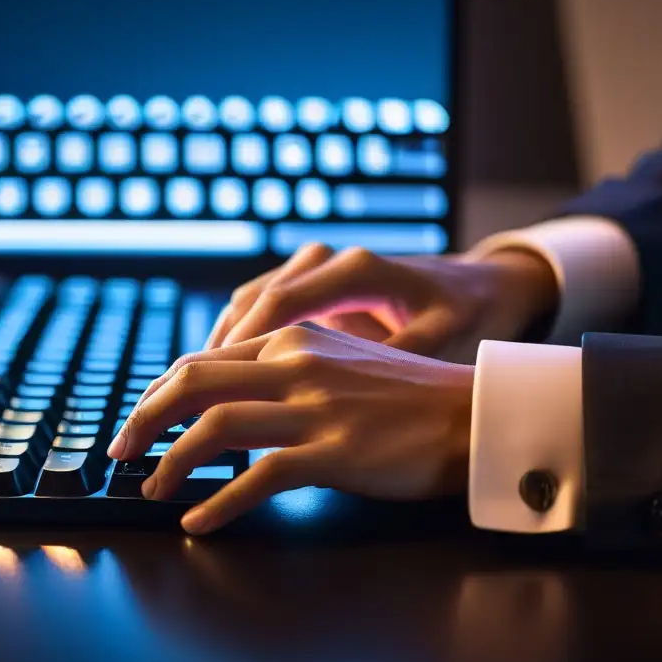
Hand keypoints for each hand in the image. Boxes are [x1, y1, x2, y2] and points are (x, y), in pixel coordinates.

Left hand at [107, 322, 474, 534]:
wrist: (474, 413)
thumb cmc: (408, 394)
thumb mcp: (342, 359)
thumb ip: (288, 366)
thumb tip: (233, 392)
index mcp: (294, 339)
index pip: (204, 359)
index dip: (159, 391)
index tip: (139, 418)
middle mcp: (296, 364)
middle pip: (194, 382)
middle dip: (145, 417)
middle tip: (121, 449)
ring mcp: (315, 408)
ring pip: (216, 427)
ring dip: (172, 461)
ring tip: (154, 487)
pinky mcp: (335, 452)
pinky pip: (259, 478)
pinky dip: (219, 502)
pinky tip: (200, 522)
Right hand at [205, 243, 558, 363]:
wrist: (486, 285)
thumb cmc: (469, 314)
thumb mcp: (445, 339)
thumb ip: (397, 358)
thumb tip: (350, 394)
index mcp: (356, 271)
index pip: (278, 305)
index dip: (238, 348)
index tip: (205, 389)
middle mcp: (329, 263)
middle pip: (252, 301)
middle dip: (210, 352)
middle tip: (175, 399)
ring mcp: (319, 272)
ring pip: (249, 303)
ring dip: (218, 348)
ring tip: (189, 394)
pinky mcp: (316, 288)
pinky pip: (261, 309)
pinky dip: (238, 341)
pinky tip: (222, 377)